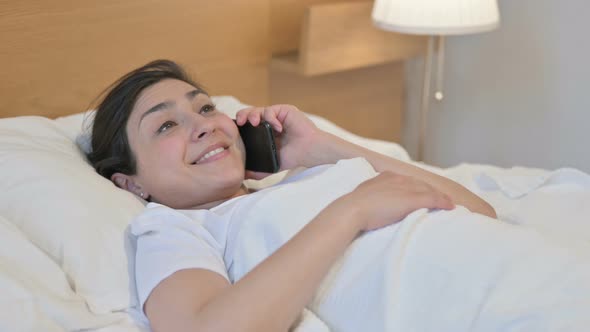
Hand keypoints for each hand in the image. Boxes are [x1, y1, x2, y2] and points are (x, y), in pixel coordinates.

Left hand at [235, 105, 321, 177]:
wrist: (309, 152)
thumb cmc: (294, 157)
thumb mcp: (271, 165)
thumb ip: (258, 171)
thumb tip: (244, 176)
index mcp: (264, 133)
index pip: (247, 125)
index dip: (240, 126)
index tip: (235, 132)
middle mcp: (270, 122)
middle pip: (250, 114)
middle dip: (242, 116)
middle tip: (240, 123)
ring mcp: (277, 115)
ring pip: (258, 109)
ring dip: (253, 114)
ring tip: (254, 123)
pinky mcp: (285, 110)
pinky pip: (271, 110)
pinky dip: (271, 119)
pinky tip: (278, 129)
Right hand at [337, 172, 454, 230]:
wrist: (351, 210)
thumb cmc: (353, 207)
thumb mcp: (364, 196)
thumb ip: (373, 196)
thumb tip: (372, 204)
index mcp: (387, 176)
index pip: (409, 181)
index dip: (419, 187)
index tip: (425, 193)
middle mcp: (398, 179)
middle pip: (421, 184)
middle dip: (432, 191)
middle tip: (443, 199)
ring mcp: (405, 188)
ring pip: (429, 191)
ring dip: (441, 197)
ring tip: (449, 204)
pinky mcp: (411, 199)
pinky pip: (432, 199)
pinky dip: (443, 202)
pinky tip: (450, 207)